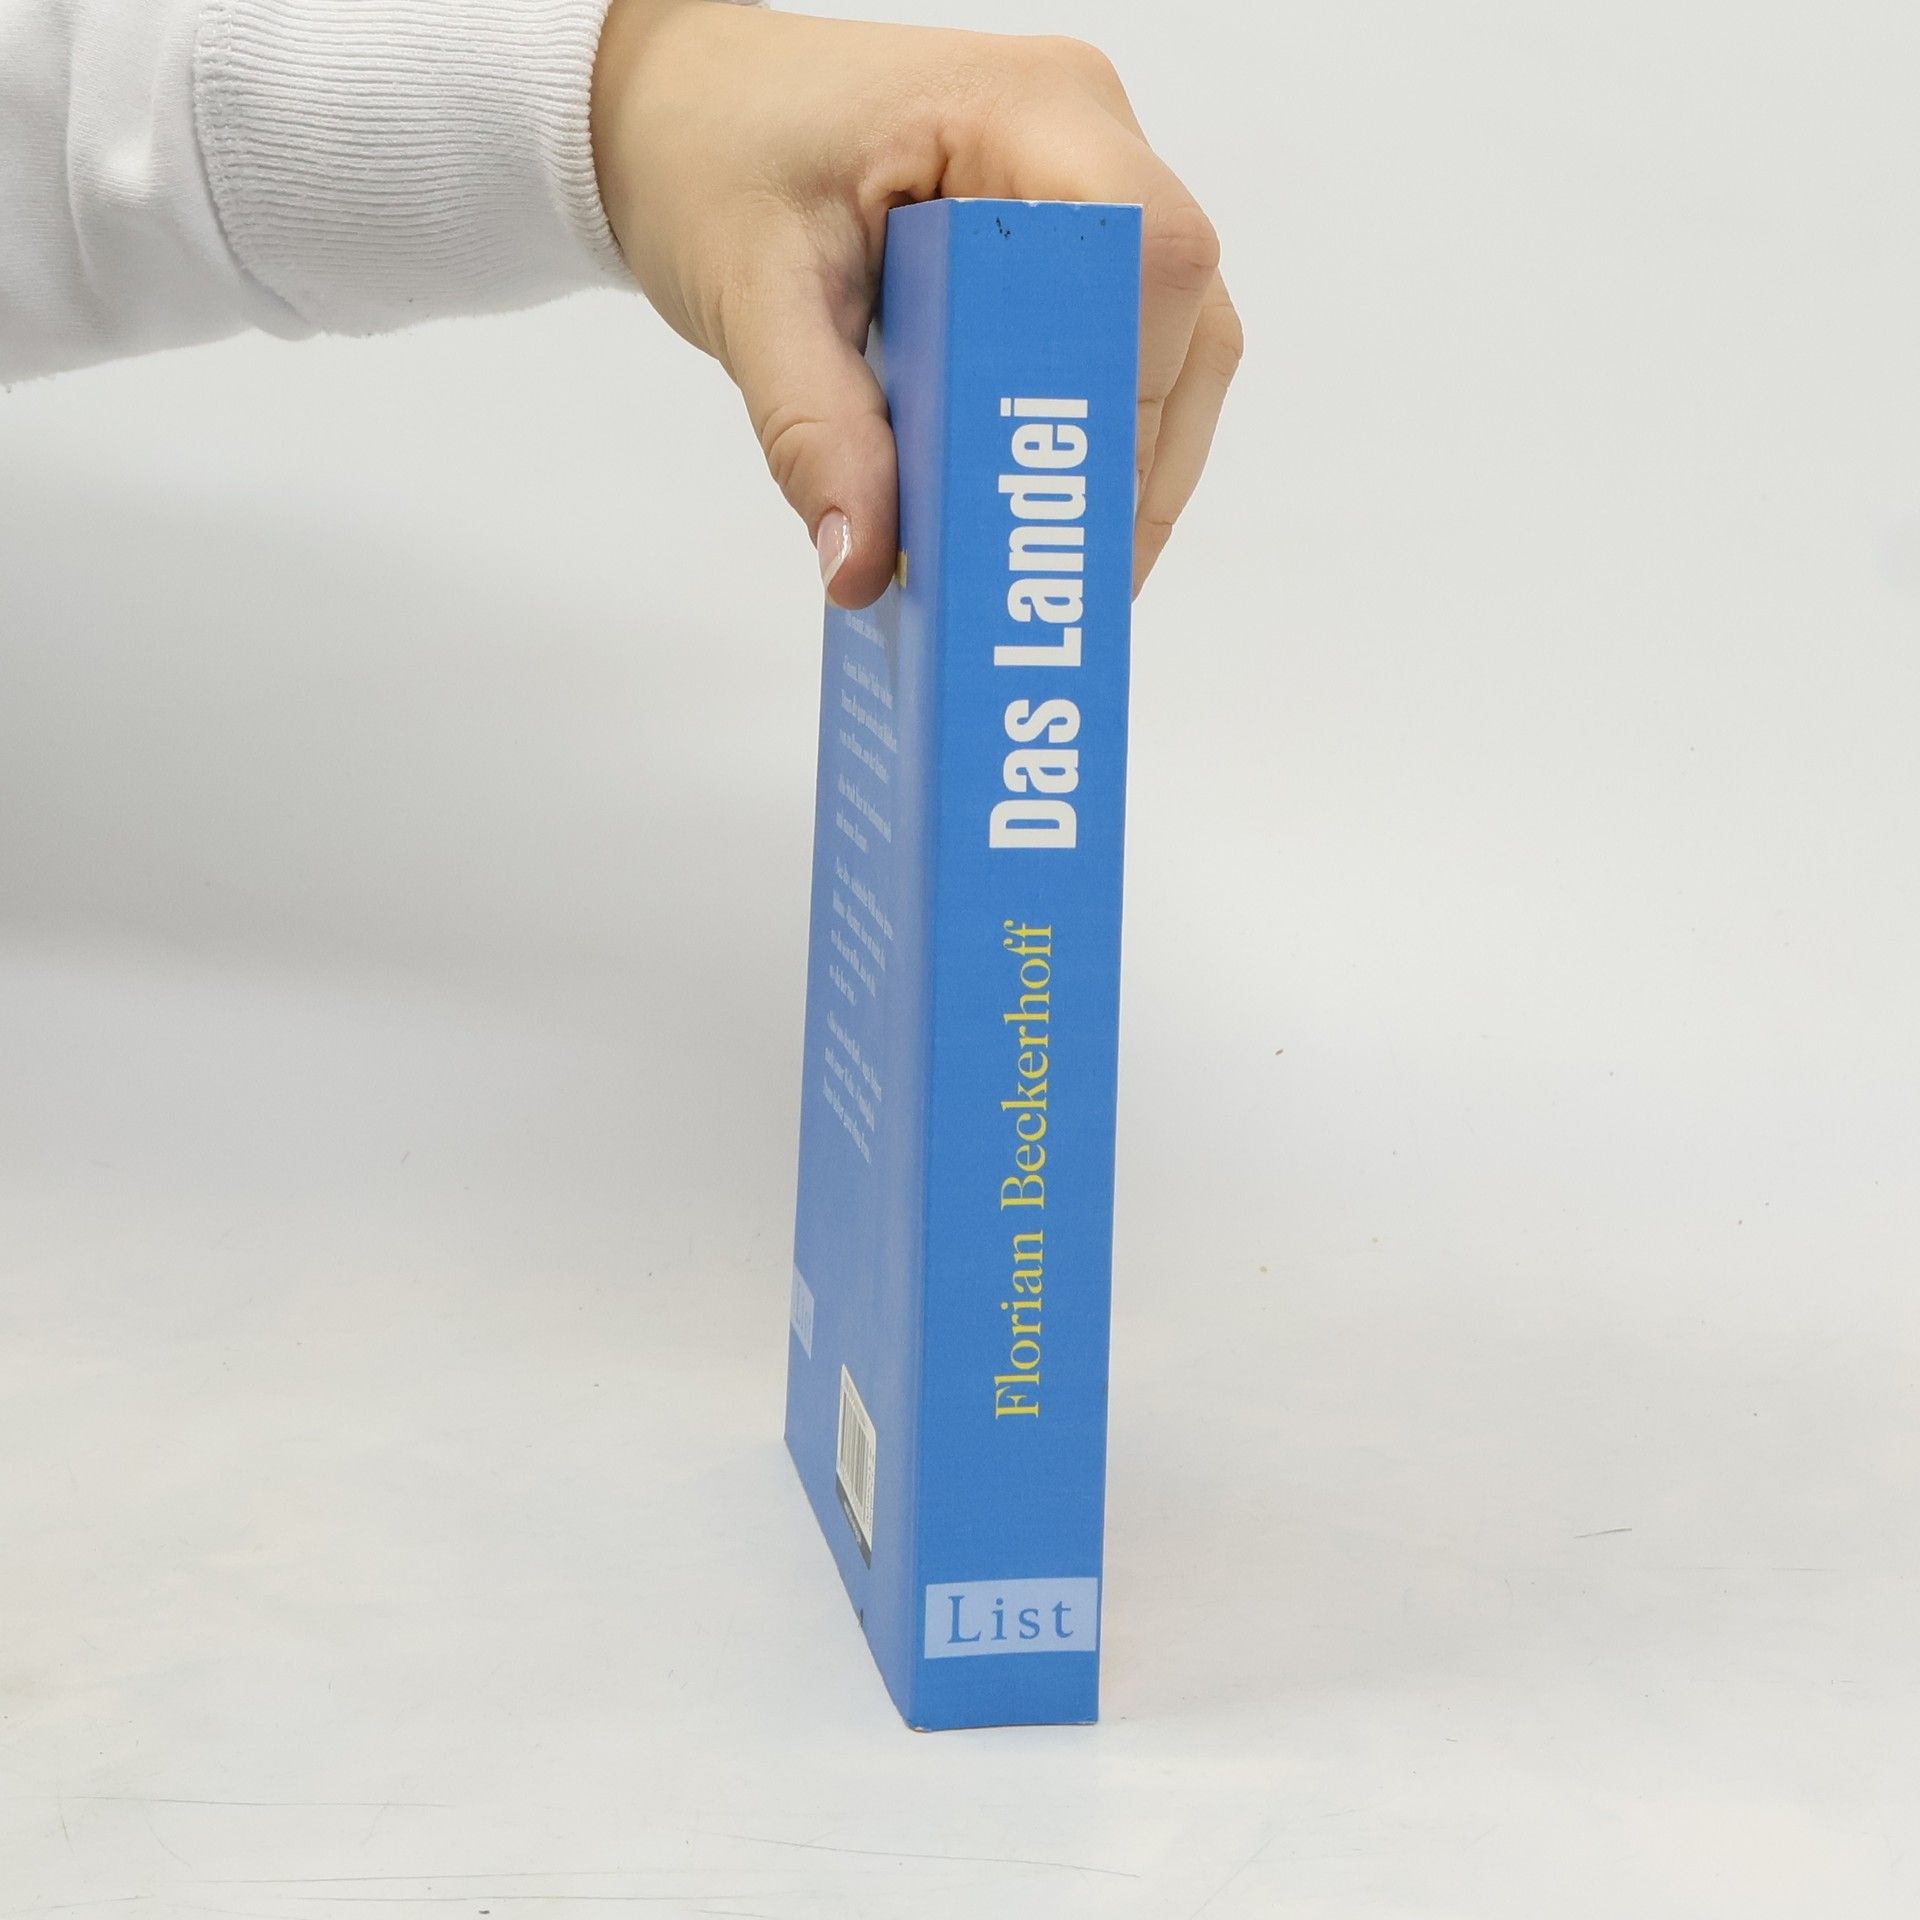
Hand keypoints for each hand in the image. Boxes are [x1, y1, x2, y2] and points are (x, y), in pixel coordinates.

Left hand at [591, 0, 1241, 606]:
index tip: (1073, 505)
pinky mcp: (1068, 233)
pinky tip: (1052, 510)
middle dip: (1134, 458)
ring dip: (1135, 460)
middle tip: (1077, 579)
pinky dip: (1104, 434)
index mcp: (1017, 107)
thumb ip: (812, 432)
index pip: (1146, 248)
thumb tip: (865, 565)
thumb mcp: (749, 296)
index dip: (1131, 388)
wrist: (686, 101)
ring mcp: (1087, 179)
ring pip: (1177, 339)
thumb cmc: (714, 154)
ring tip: (1075, 568)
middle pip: (1181, 312)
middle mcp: (1082, 129)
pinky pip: (1129, 342)